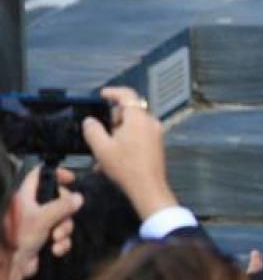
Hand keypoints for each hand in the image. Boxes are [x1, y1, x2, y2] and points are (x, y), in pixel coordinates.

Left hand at [2, 167, 82, 279]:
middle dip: (66, 211)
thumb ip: (62, 206)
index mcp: (25, 197)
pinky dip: (61, 242)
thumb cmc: (20, 238)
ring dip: (64, 230)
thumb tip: (79, 197)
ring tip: (56, 239)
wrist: (12, 268)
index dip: (55, 173)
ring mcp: (39, 223)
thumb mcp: (43, 219)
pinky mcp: (44, 238)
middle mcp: (32, 208)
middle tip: (63, 219)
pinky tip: (55, 249)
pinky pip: (61, 234)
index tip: (71, 179)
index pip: (39, 175)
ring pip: (63, 218)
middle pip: (58, 198)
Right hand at [84, 87, 177, 219]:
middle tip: (101, 135)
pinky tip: (113, 159)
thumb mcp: (102, 148)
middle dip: (112, 120)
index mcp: (138, 118)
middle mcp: (150, 122)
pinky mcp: (156, 144)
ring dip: (117, 134)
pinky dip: (125, 141)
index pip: (127, 95)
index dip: (113, 92)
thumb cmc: (125, 167)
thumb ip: (93, 130)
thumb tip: (90, 121)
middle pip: (129, 111)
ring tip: (104, 153)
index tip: (102, 95)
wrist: (148, 187)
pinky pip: (138, 135)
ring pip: (132, 125)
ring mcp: (156, 133)